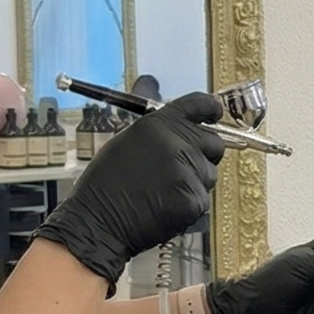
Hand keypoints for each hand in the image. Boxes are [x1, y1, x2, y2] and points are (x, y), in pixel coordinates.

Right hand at [37, 93, 226, 290]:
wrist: (98, 220)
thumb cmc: (107, 183)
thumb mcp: (127, 140)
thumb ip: (156, 125)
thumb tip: (158, 93)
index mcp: (159, 124)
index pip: (200, 104)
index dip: (211, 109)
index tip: (215, 113)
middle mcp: (177, 144)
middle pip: (214, 143)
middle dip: (204, 154)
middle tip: (180, 167)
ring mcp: (188, 172)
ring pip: (209, 174)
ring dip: (194, 182)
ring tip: (163, 190)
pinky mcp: (193, 200)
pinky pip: (202, 199)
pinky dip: (188, 205)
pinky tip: (164, 206)